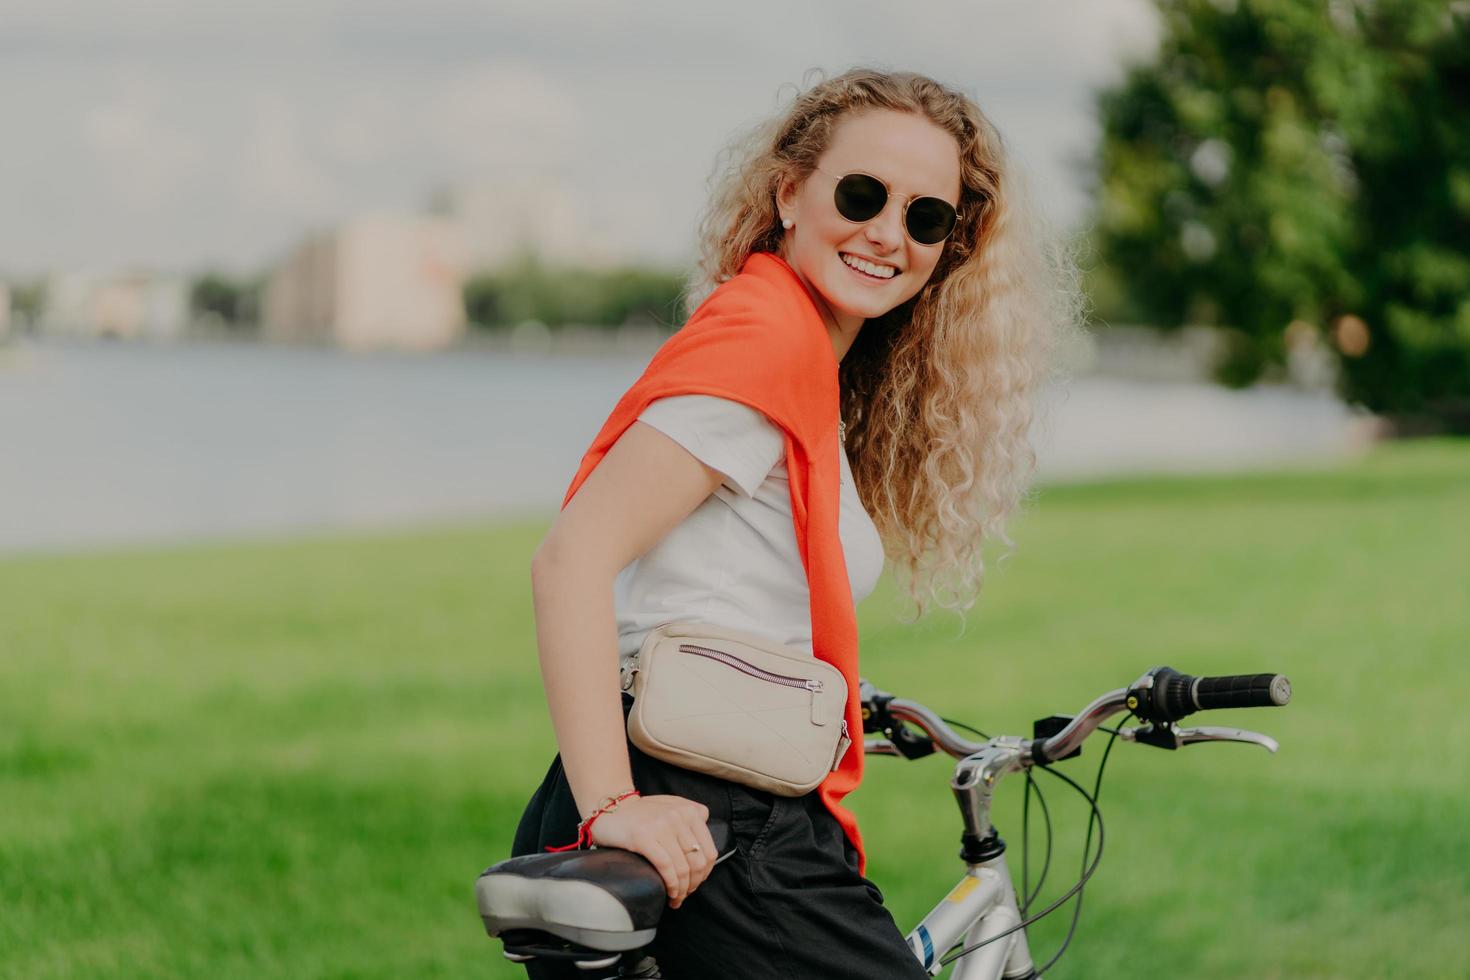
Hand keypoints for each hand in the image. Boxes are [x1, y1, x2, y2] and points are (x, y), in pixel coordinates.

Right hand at [589, 794, 717, 908]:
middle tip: (685, 894)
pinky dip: (671, 885)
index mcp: (688, 811)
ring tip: (676, 898)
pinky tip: (669, 893)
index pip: (709, 851)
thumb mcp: (670, 805)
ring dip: (682, 890)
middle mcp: (678, 816)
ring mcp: (661, 826)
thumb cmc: (640, 813)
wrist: (609, 809)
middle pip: (697, 862)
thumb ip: (691, 814)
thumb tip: (706, 833)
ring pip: (683, 868)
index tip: (696, 883)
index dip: (705, 874)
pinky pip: (666, 867)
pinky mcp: (643, 837)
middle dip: (694, 885)